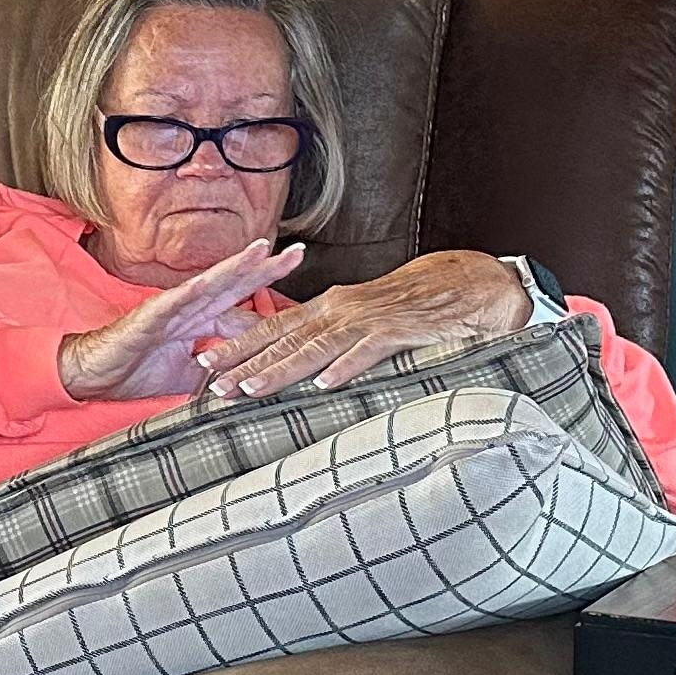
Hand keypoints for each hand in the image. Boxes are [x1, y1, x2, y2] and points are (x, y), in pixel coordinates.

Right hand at [58, 239, 304, 402]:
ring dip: (237, 266)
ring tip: (263, 250)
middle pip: (235, 284)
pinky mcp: (150, 315)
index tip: (304, 302)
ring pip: (211, 282)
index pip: (243, 310)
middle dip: (267, 268)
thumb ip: (218, 373)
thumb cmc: (135, 369)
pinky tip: (212, 279)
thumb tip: (248, 384)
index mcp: (201, 321)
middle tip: (299, 253)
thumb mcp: (189, 377)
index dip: (273, 306)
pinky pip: (176, 299)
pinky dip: (194, 289)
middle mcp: (190, 308)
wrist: (95, 373)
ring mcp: (171, 308)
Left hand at [195, 249, 529, 398]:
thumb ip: (330, 339)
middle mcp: (342, 309)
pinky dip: (346, 366)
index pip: (275, 327)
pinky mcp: (399, 331)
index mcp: (331, 307)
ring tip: (250, 387)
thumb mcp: (364, 321)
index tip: (205, 364)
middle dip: (244, 360)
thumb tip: (296, 364)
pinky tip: (324, 384)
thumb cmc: (415, 309)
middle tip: (209, 382)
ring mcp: (368, 319)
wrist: (470, 286)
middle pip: (284, 338)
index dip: (239, 344)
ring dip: (282, 368)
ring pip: (316, 345)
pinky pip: (368, 350)